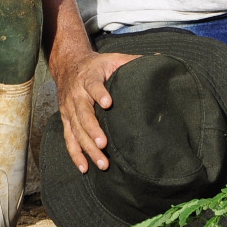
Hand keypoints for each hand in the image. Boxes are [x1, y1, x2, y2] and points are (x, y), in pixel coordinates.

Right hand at [57, 51, 140, 172]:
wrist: (69, 66)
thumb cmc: (97, 66)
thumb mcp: (113, 59)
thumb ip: (134, 61)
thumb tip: (161, 59)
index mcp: (89, 78)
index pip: (93, 85)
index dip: (99, 93)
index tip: (108, 103)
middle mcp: (76, 95)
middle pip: (83, 113)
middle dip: (93, 130)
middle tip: (104, 143)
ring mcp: (69, 109)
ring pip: (76, 130)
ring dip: (87, 147)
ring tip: (102, 162)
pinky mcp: (66, 120)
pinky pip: (69, 139)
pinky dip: (75, 154)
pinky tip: (84, 168)